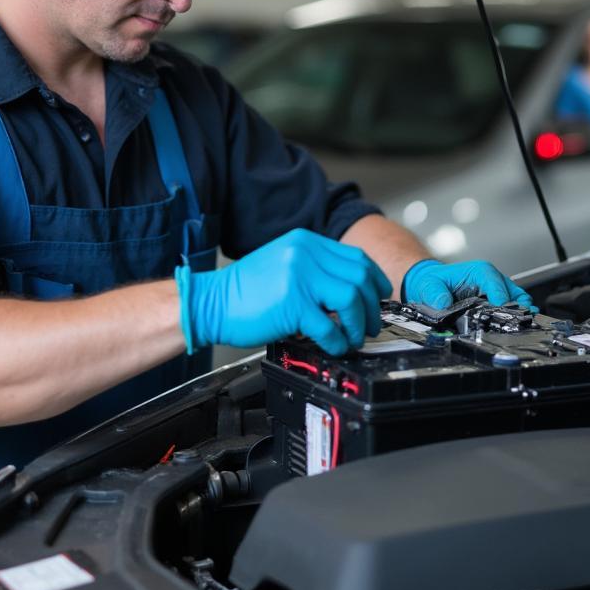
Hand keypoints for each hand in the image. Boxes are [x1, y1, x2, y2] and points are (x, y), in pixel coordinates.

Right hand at [176, 229, 392, 356]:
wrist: (210, 303)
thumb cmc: (243, 292)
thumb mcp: (282, 264)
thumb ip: (313, 269)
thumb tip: (349, 291)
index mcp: (305, 243)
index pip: (356, 258)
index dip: (374, 280)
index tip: (379, 297)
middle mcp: (304, 254)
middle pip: (360, 277)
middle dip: (371, 305)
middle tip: (370, 324)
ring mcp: (298, 277)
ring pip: (351, 298)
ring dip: (358, 324)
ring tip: (353, 337)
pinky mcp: (292, 303)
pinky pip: (329, 326)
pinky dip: (338, 340)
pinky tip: (334, 346)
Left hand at [403, 258, 534, 312]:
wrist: (434, 285)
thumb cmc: (435, 281)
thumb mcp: (429, 285)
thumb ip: (435, 293)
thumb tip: (443, 303)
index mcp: (478, 271)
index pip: (493, 281)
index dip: (499, 294)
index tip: (502, 307)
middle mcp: (491, 280)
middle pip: (511, 291)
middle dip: (516, 306)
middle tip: (518, 321)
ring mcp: (496, 291)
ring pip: (516, 300)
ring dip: (520, 312)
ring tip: (523, 325)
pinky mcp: (497, 302)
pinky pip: (512, 308)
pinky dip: (516, 317)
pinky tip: (518, 326)